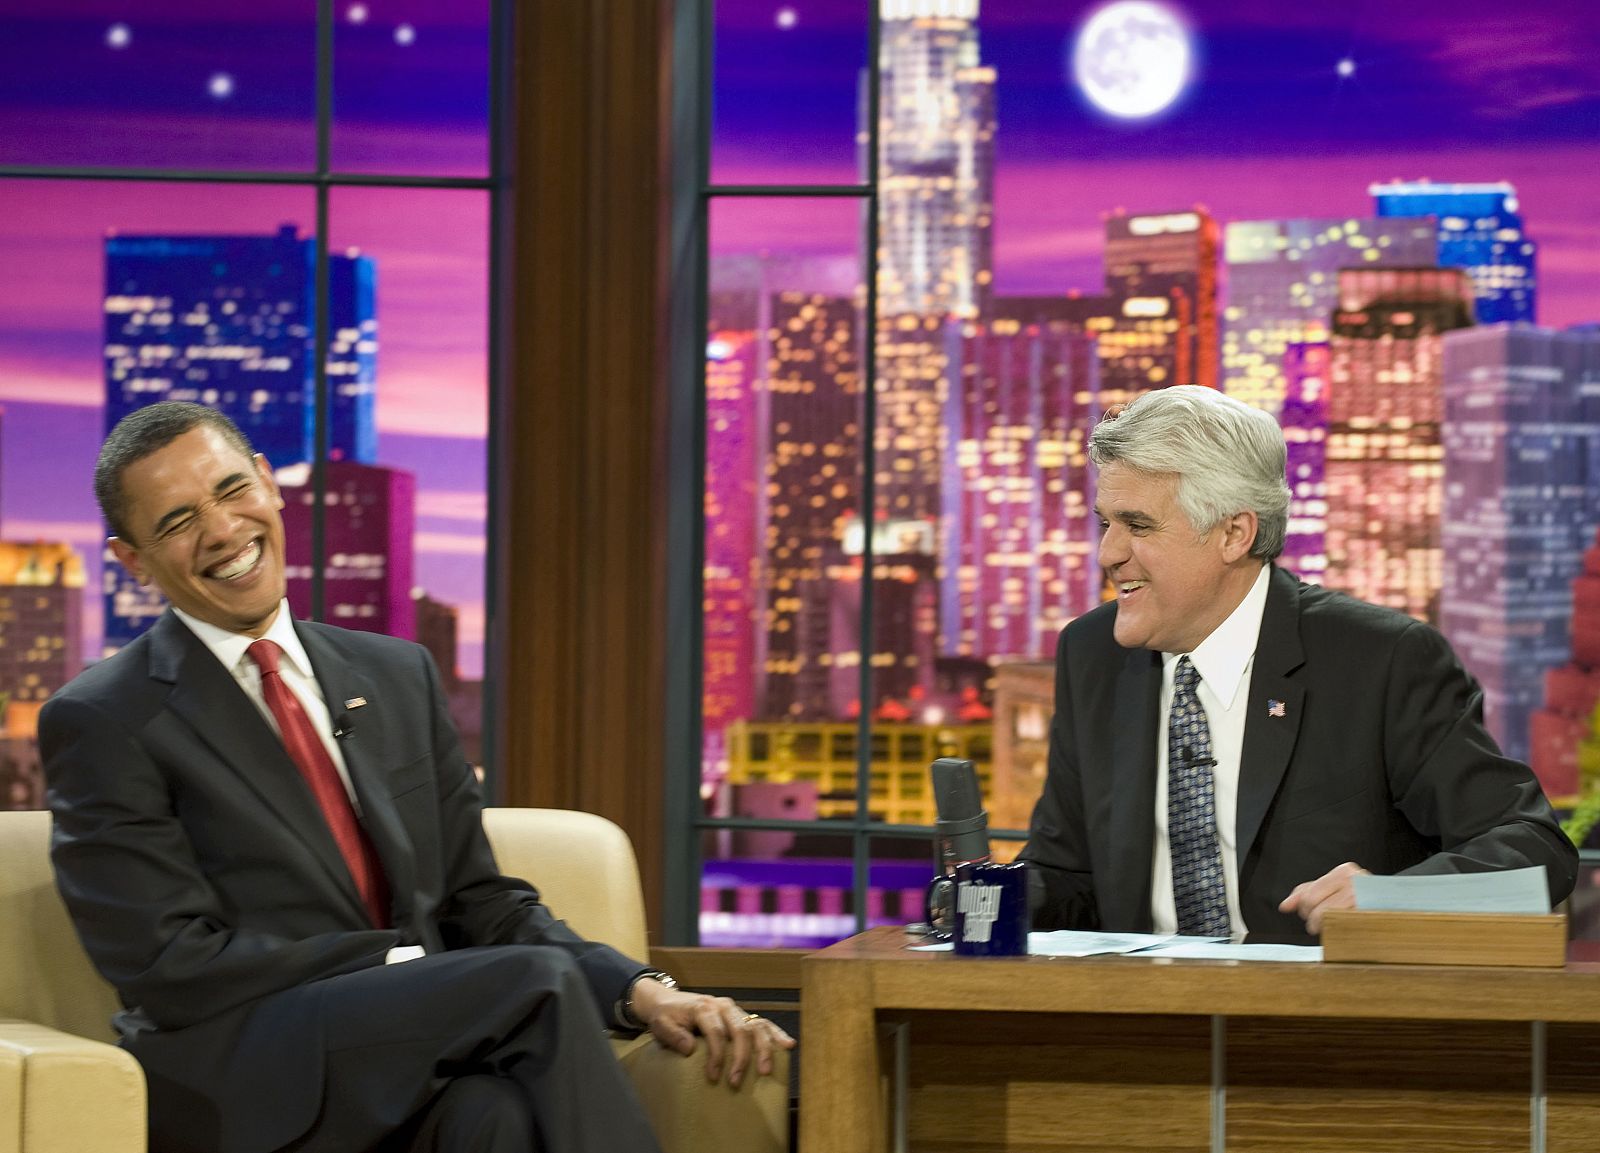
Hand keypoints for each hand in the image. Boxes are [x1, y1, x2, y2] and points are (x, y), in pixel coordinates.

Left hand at [628, 979, 795, 1087]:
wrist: (667, 1001)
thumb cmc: (666, 1016)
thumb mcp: (661, 1025)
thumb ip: (674, 1036)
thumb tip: (690, 1049)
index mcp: (704, 1008)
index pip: (716, 1031)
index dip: (716, 1055)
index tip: (712, 1077)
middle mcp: (723, 1006)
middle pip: (740, 1029)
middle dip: (742, 1057)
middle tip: (735, 1082)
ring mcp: (735, 1010)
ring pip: (756, 1025)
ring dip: (763, 1048)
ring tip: (766, 1070)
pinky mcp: (741, 1015)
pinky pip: (763, 1023)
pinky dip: (776, 1034)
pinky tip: (788, 1045)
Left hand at [1278, 861, 1369, 934]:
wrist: (1395, 904)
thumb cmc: (1358, 896)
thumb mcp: (1331, 888)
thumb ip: (1305, 893)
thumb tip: (1285, 906)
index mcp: (1343, 871)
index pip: (1309, 895)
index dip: (1304, 909)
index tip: (1308, 914)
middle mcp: (1355, 881)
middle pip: (1317, 907)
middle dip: (1312, 920)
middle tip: (1319, 924)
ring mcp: (1365, 899)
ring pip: (1330, 919)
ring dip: (1325, 928)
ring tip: (1330, 927)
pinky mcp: (1372, 915)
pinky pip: (1346, 927)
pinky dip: (1340, 932)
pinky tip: (1342, 930)